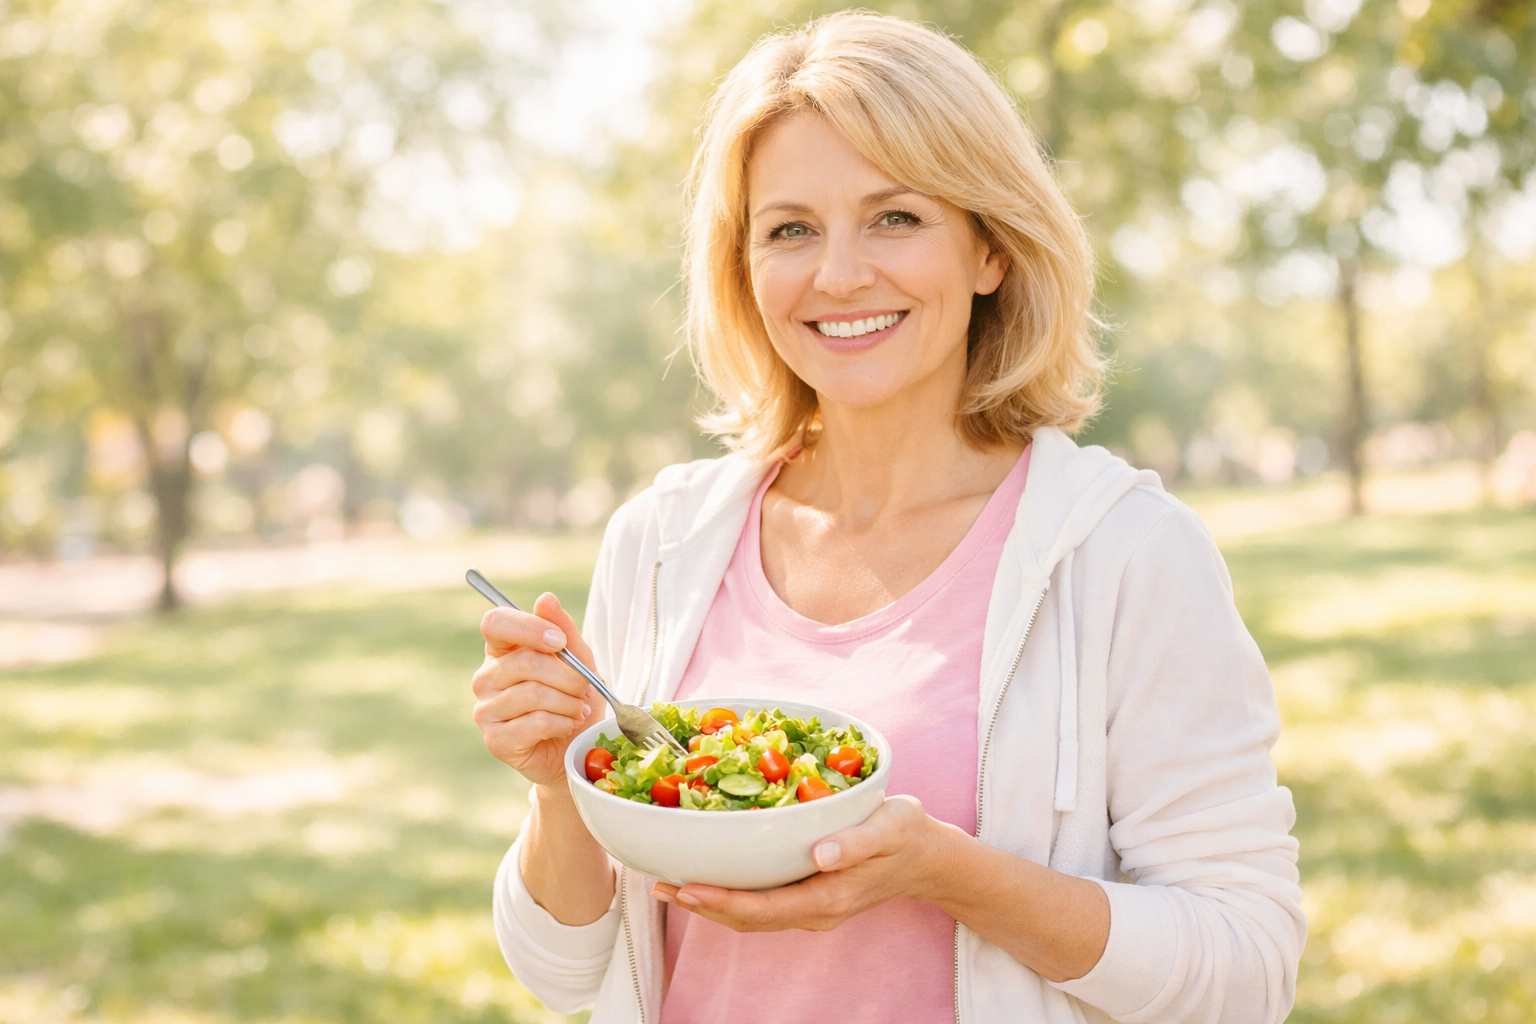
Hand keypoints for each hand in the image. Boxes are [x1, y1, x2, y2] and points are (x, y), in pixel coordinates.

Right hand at [471, 592, 602, 786]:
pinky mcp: (496, 740)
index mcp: (502, 650)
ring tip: (578, 710)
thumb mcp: (580, 662)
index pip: (495, 622)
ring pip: (533, 693)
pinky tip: (566, 726)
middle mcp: (486, 677)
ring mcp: (486, 710)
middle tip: (584, 689)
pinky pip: (535, 722)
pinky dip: (562, 723)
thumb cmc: (574, 700)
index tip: (559, 642)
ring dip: (568, 703)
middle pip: (525, 661)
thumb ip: (565, 631)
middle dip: (568, 676)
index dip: (528, 628)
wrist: (575, 751)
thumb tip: (546, 598)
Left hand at [650, 795, 956, 931]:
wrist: (928, 857)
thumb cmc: (907, 834)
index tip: (686, 886)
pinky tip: (708, 877)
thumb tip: (821, 854)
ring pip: (750, 916)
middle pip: (747, 918)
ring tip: (669, 886)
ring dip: (709, 903)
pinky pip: (761, 904)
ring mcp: (810, 908)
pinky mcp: (807, 897)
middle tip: (659, 885)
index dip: (722, 900)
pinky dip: (728, 895)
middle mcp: (814, 910)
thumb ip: (857, 842)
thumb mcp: (891, 828)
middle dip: (702, 905)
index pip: (764, 908)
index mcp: (829, 896)